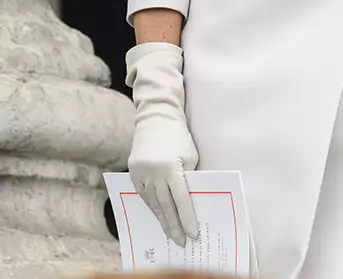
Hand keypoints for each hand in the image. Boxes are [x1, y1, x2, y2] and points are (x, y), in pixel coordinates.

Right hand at [125, 43, 199, 246]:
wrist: (156, 117)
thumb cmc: (179, 135)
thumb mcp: (190, 155)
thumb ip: (188, 177)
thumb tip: (189, 200)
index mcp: (170, 169)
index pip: (181, 200)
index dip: (187, 219)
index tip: (193, 235)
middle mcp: (153, 174)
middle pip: (164, 207)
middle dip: (173, 226)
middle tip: (180, 242)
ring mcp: (140, 174)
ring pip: (151, 203)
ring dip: (161, 219)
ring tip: (170, 234)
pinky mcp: (132, 172)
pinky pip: (142, 195)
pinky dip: (151, 207)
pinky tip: (158, 216)